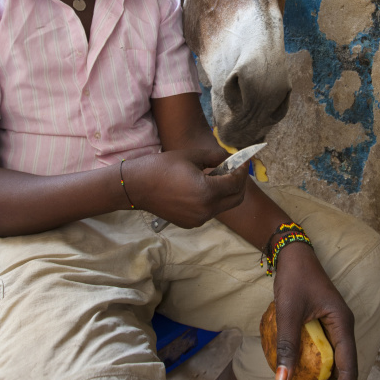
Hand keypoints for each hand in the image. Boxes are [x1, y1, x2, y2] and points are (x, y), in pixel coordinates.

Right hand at [124, 148, 247, 227]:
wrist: (137, 186)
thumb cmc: (162, 167)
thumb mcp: (191, 156)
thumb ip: (215, 157)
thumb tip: (229, 158)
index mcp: (207, 192)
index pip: (236, 183)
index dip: (242, 171)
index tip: (243, 161)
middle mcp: (206, 210)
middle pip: (236, 199)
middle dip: (239, 184)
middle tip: (236, 170)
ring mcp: (198, 219)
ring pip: (223, 206)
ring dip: (226, 192)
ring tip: (217, 176)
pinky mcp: (190, 223)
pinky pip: (209, 212)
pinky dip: (213, 200)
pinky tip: (204, 187)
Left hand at [273, 242, 356, 379]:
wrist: (291, 254)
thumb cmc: (293, 278)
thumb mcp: (288, 312)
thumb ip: (286, 346)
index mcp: (343, 325)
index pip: (348, 370)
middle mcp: (343, 330)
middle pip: (341, 375)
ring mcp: (333, 330)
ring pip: (330, 369)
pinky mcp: (322, 329)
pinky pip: (320, 358)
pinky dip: (309, 371)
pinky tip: (292, 378)